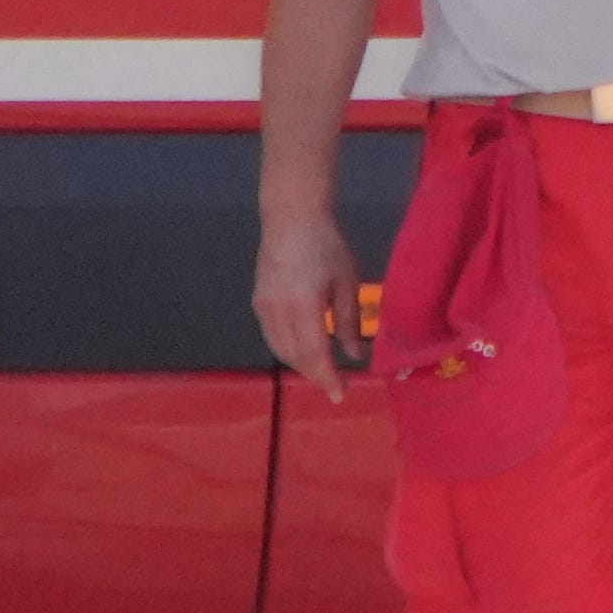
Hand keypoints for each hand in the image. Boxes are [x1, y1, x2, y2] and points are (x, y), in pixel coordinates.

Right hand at [254, 201, 360, 396]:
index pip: (315, 353)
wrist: (292, 218)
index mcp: (304, 304)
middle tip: (335, 383)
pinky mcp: (258, 302)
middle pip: (295, 357)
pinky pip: (273, 337)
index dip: (327, 378)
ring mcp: (264, 306)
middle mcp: (278, 310)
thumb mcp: (347, 283)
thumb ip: (349, 322)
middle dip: (315, 374)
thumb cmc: (326, 246)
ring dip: (301, 364)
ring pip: (281, 350)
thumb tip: (354, 355)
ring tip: (322, 370)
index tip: (340, 395)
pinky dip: (289, 350)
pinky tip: (305, 349)